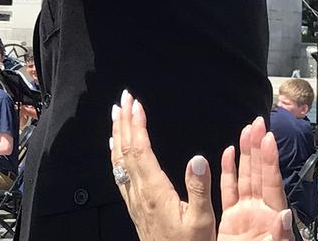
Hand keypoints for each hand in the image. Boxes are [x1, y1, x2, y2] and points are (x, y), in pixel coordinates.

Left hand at [111, 90, 215, 240]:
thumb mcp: (202, 221)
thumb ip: (199, 189)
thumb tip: (198, 158)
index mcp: (154, 192)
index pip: (140, 151)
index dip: (137, 126)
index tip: (136, 104)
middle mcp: (139, 192)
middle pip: (126, 150)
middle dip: (125, 121)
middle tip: (124, 98)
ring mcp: (134, 199)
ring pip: (119, 159)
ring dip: (117, 134)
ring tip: (117, 113)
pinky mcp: (134, 205)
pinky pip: (119, 172)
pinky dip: (116, 153)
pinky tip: (114, 146)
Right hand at [217, 118, 292, 240]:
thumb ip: (278, 237)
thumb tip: (284, 216)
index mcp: (271, 218)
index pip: (271, 183)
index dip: (270, 161)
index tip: (268, 138)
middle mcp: (259, 212)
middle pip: (259, 174)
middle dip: (258, 148)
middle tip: (257, 123)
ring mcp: (245, 215)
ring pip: (245, 178)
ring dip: (245, 154)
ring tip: (244, 132)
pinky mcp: (231, 221)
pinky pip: (230, 192)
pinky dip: (229, 173)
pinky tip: (228, 156)